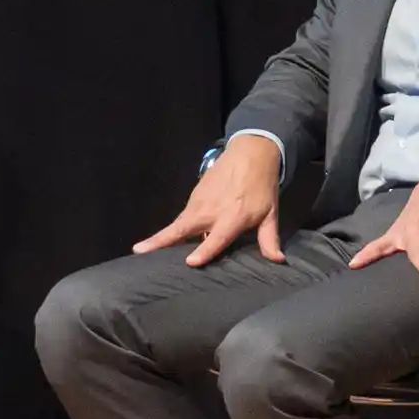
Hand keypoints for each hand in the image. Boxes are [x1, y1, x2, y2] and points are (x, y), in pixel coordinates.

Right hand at [136, 131, 283, 268]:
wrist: (249, 155)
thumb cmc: (262, 188)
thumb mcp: (270, 214)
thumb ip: (270, 239)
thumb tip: (278, 261)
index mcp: (232, 218)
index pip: (216, 238)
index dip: (204, 250)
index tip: (190, 262)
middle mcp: (210, 211)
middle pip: (181, 229)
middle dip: (160, 240)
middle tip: (139, 251)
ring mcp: (199, 202)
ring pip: (178, 224)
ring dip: (161, 236)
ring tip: (144, 250)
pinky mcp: (194, 197)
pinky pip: (183, 217)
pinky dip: (174, 229)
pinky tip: (168, 240)